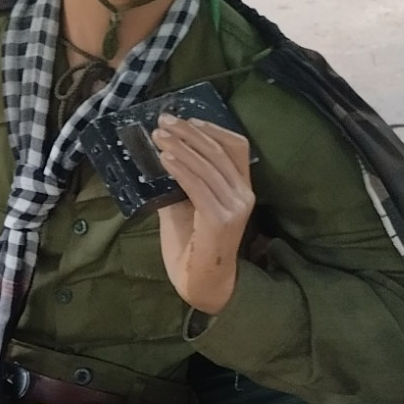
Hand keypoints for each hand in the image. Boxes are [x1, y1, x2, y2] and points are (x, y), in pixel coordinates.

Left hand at [154, 115, 253, 314]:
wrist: (201, 284)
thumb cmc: (193, 248)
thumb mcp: (185, 206)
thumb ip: (181, 182)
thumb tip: (161, 156)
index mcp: (241, 188)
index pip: (235, 147)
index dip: (211, 129)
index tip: (185, 119)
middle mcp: (244, 195)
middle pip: (218, 151)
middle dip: (188, 132)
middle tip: (163, 121)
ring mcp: (235, 208)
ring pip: (208, 166)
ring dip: (180, 147)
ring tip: (159, 136)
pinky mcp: (221, 220)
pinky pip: (199, 187)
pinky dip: (181, 170)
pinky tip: (165, 159)